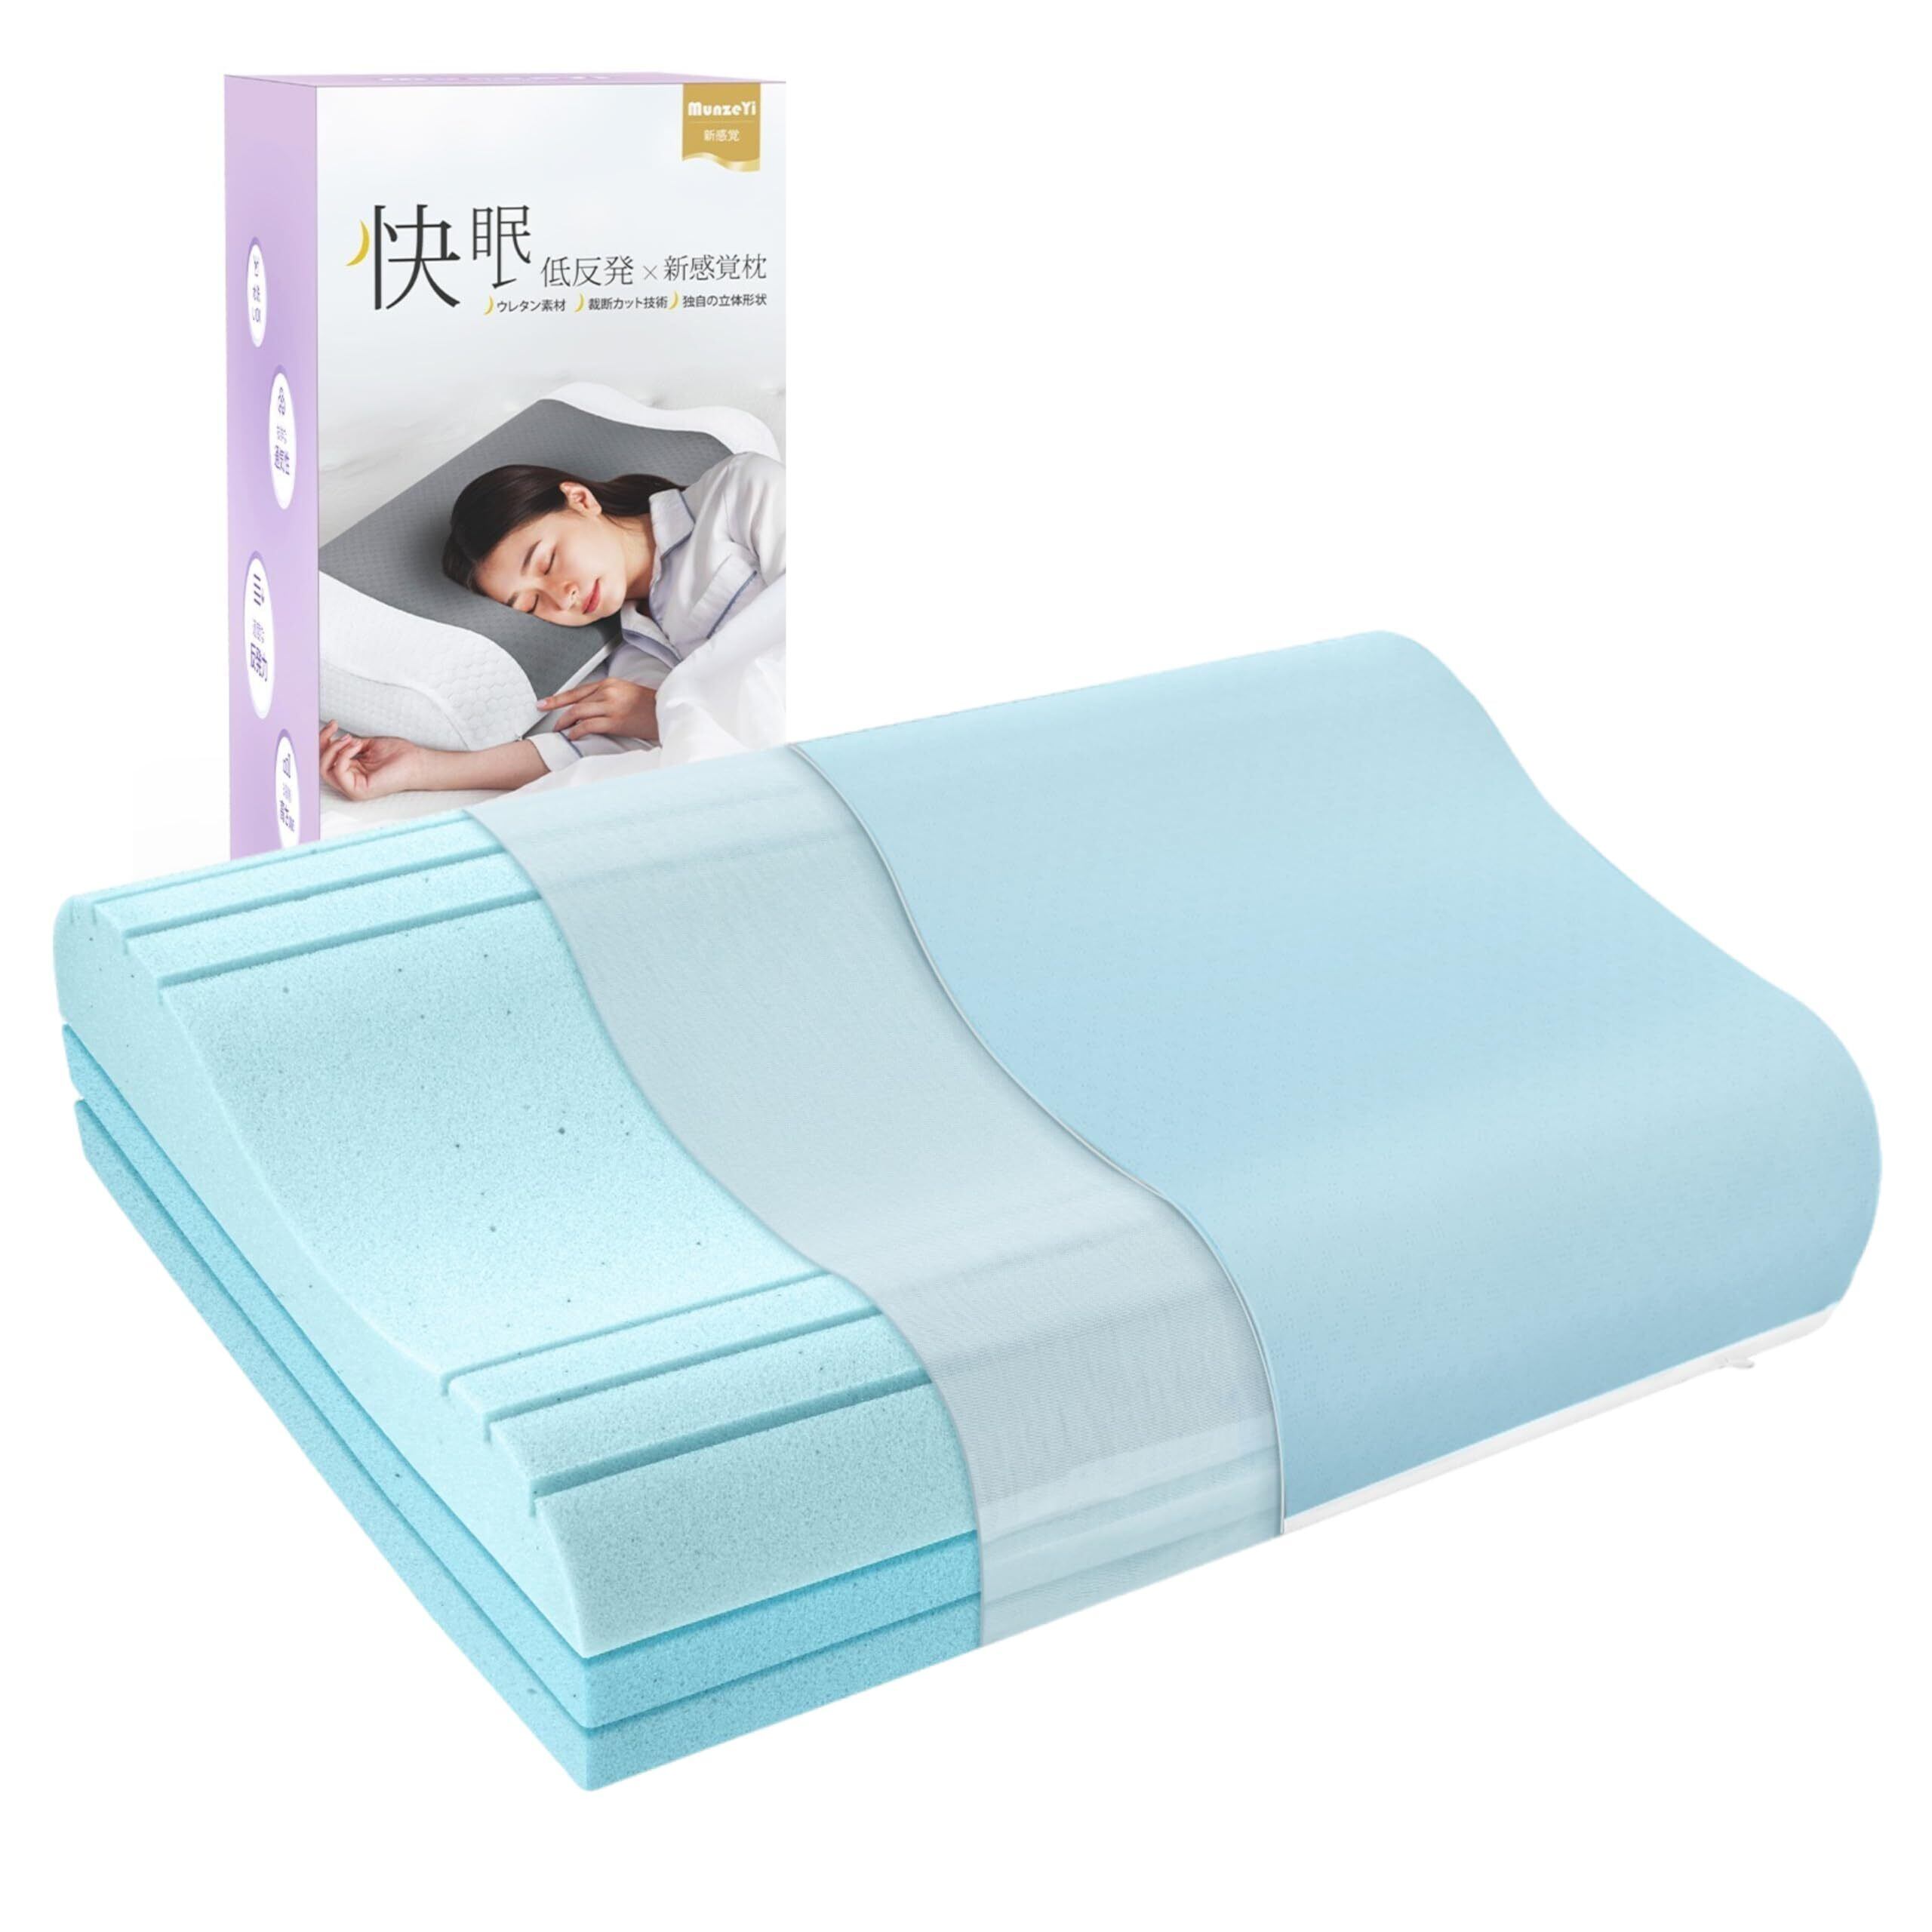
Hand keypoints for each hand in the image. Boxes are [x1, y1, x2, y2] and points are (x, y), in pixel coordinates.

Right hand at [319, 724, 425, 800]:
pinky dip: (344, 755)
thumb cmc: (398, 754)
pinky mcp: (357, 791)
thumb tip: (333, 738)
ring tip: (351, 739)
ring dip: (334, 749)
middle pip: (320, 764)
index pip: (325, 759)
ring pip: (325, 769)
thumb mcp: (366, 745)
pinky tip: (356, 747)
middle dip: (323, 742)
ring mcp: (352, 788)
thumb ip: (348, 745)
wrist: (416, 761)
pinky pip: (338, 771)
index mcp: (351, 772)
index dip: (323, 740)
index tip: (333, 724)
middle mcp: (349, 782)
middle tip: (335, 727)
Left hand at [537, 676, 658, 742]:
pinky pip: (588, 725)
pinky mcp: (615, 721)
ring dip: (565, 723)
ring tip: (560, 731)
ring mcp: (611, 706)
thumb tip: (588, 706)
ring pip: (578, 713)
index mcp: (609, 683)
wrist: (666, 711)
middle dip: (558, 713)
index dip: (557, 698)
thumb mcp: (625, 692)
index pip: (577, 691)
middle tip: (550, 724)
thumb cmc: (648, 706)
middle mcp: (607, 692)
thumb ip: (607, 696)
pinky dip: (577, 731)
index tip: (542, 704)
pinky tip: (572, 736)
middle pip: (574, 703)